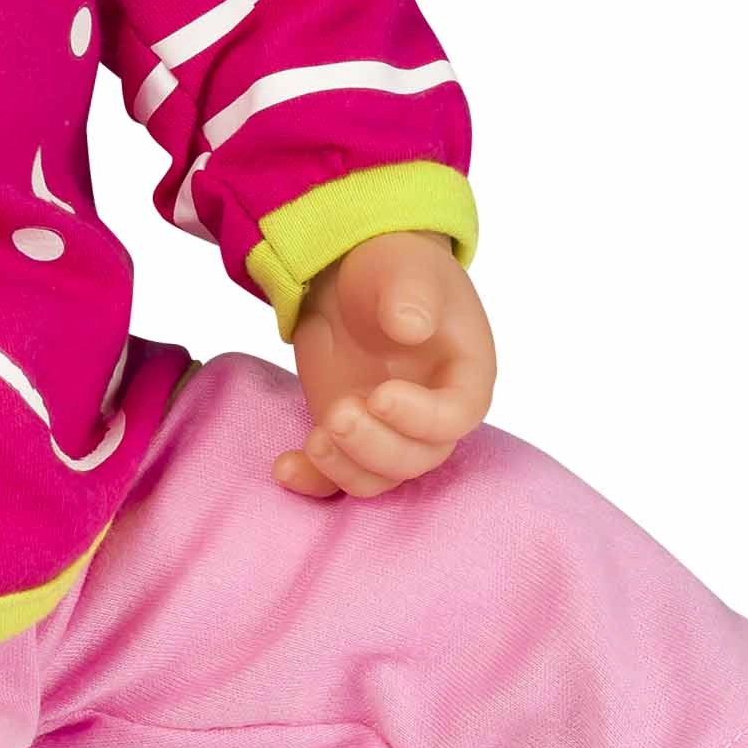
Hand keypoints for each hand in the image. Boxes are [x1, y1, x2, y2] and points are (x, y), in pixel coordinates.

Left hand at [276, 229, 495, 499]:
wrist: (353, 273)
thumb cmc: (394, 269)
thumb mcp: (406, 268)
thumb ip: (412, 295)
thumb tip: (410, 326)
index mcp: (464, 375)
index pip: (457, 416)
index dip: (422, 418)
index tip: (381, 395)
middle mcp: (431, 413)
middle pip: (416, 458)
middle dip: (376, 446)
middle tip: (338, 414)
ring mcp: (387, 428)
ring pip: (378, 476)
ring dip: (345, 469)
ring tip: (313, 440)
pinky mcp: (348, 434)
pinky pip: (337, 475)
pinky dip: (312, 479)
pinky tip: (284, 468)